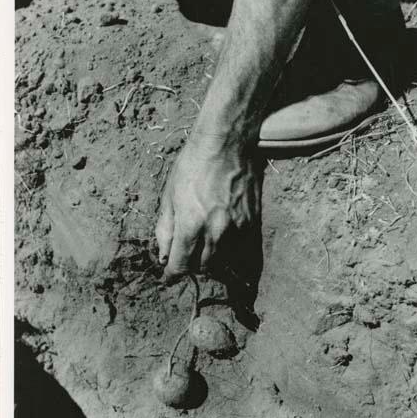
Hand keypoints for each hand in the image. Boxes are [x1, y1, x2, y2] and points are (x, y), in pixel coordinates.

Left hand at [155, 137, 259, 280]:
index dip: (172, 273)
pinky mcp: (252, 222)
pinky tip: (220, 235)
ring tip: (202, 245)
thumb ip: (166, 229)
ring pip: (222, 260)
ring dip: (210, 258)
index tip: (169, 275)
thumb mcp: (170, 195)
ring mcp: (237, 228)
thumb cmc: (193, 164)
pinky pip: (239, 248)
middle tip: (185, 255)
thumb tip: (164, 256)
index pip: (181, 265)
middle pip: (203, 267)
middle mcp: (216, 231)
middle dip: (191, 266)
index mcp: (191, 224)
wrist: (228, 142)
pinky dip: (228, 248)